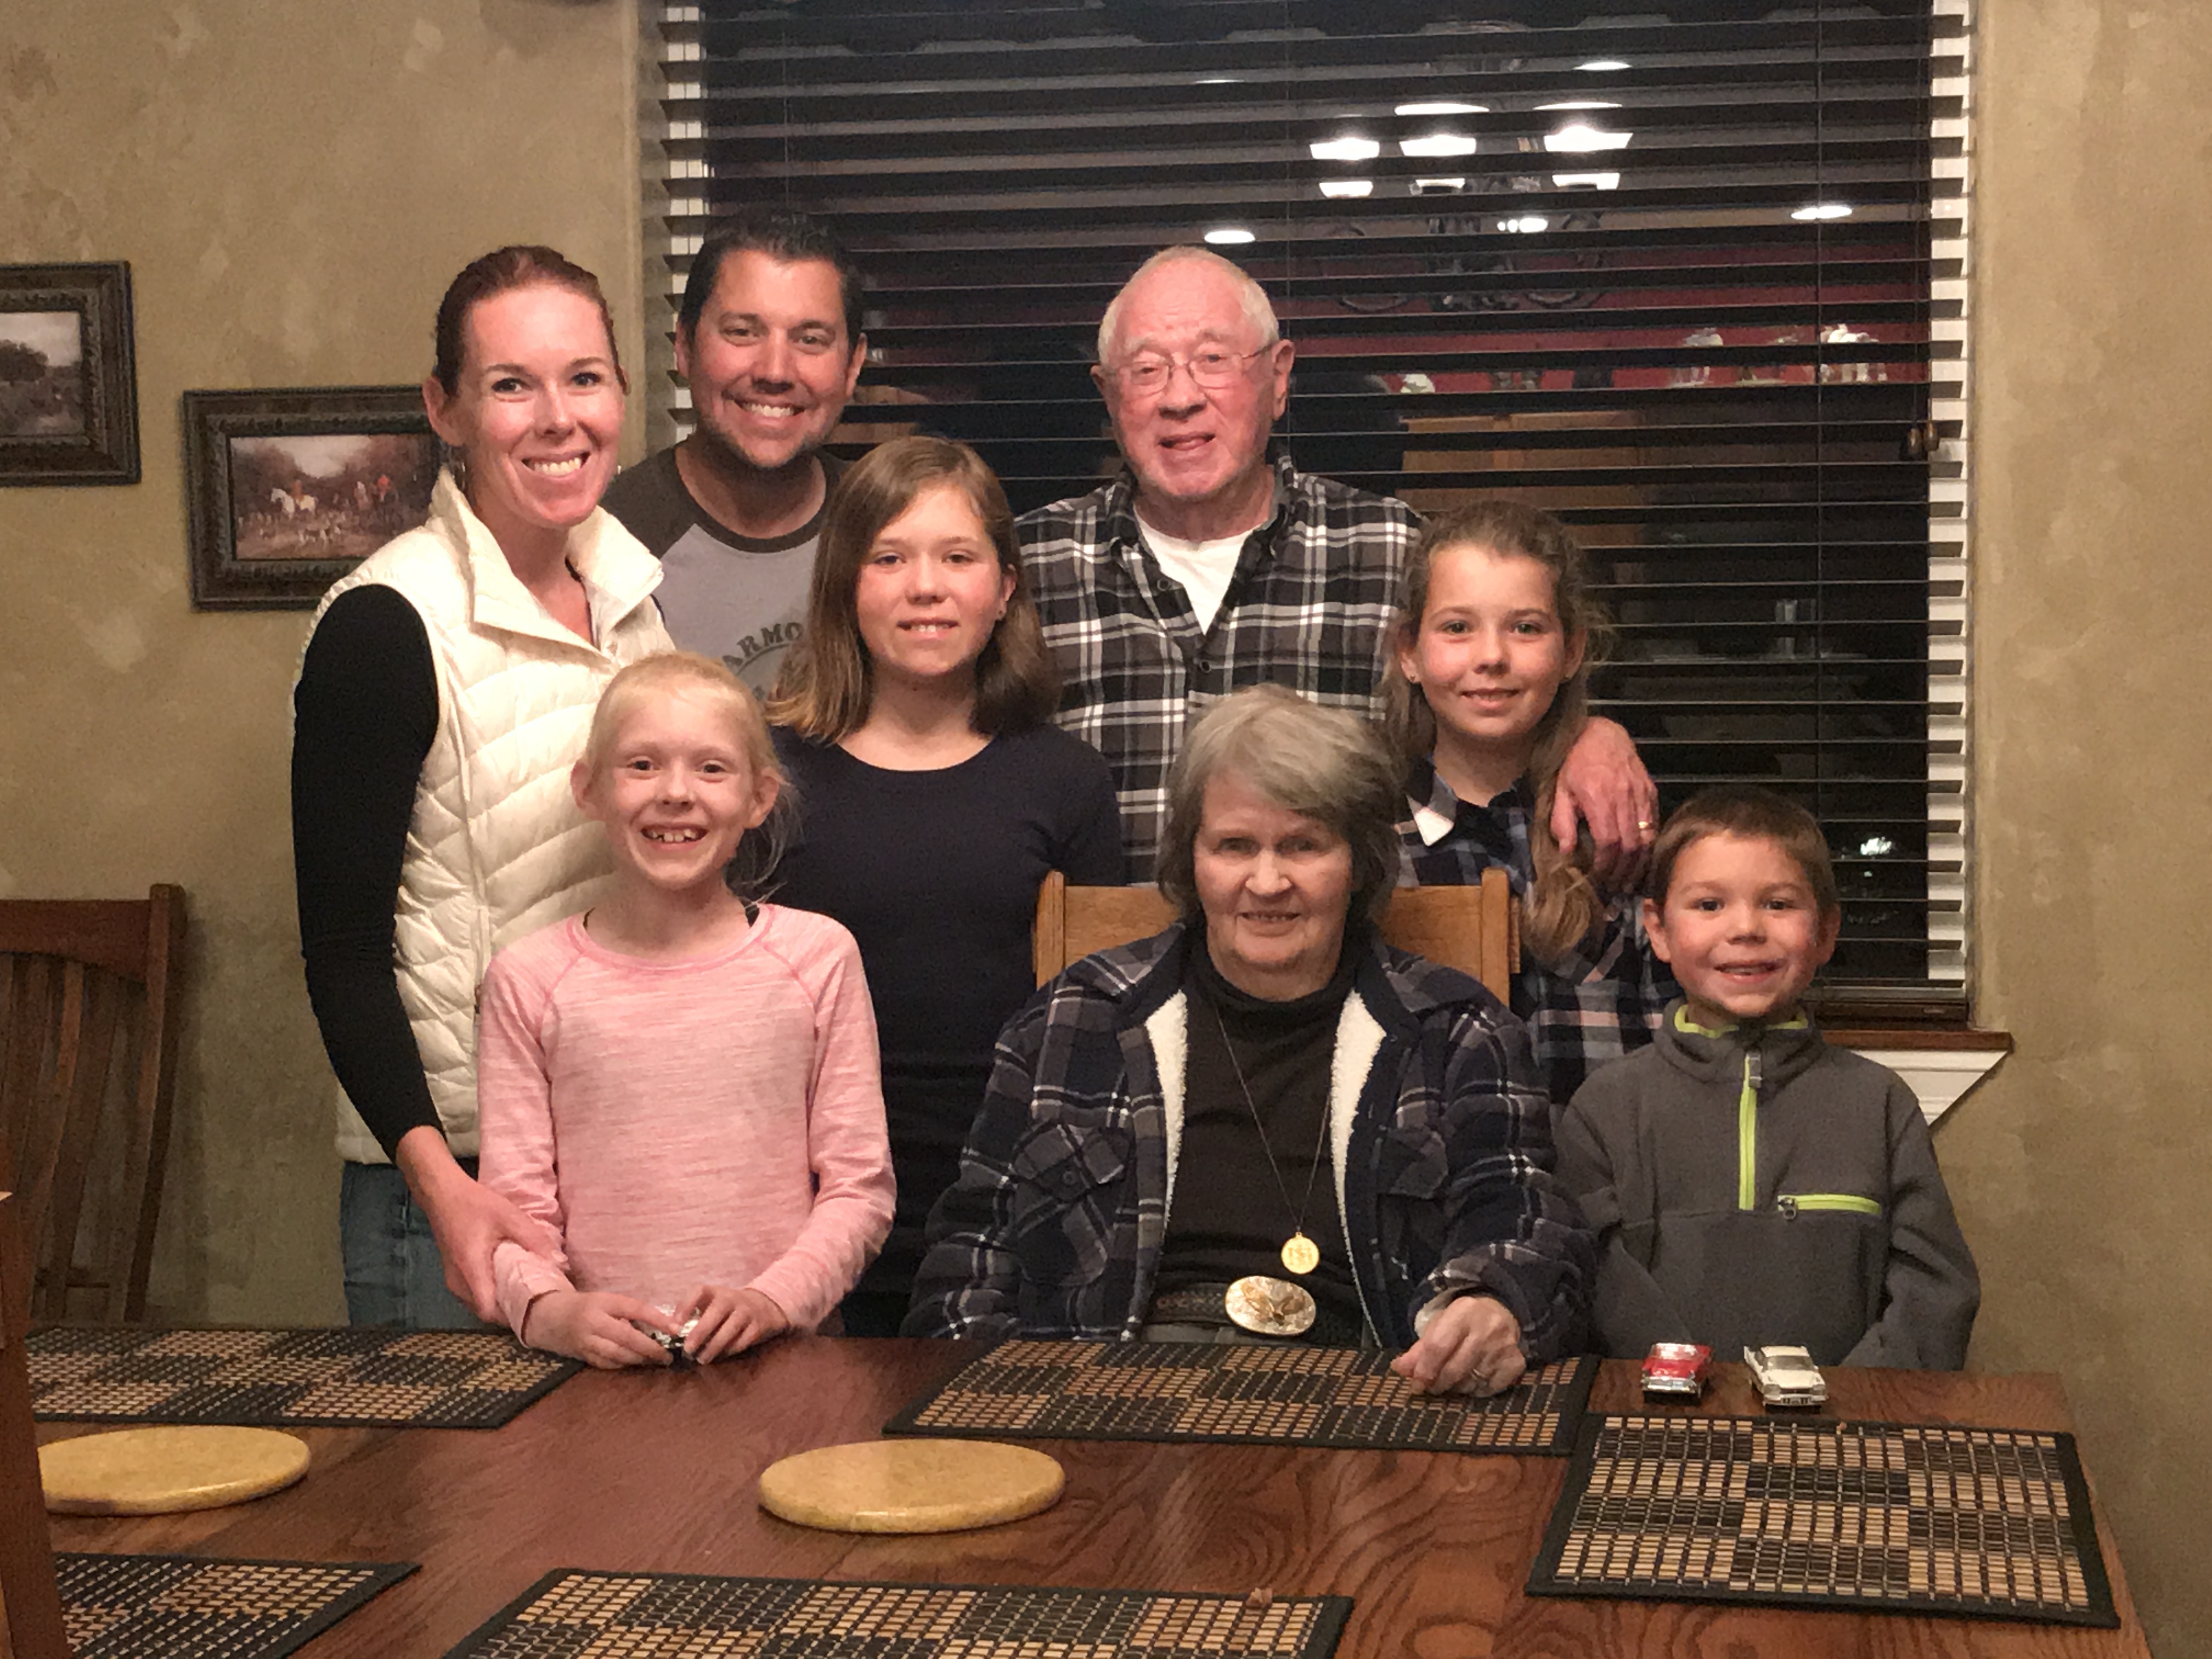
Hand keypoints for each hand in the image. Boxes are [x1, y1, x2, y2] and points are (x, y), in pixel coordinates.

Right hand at [394, 1127, 557, 1321]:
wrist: (443, 1194)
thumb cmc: (475, 1204)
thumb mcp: (509, 1217)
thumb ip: (533, 1239)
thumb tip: (558, 1262)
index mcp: (471, 1270)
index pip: (489, 1310)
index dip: (511, 1316)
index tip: (535, 1311)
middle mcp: (458, 1282)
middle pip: (484, 1312)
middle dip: (510, 1312)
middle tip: (536, 1303)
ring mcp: (453, 1280)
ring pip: (477, 1305)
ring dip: (499, 1304)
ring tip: (525, 1295)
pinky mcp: (453, 1275)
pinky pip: (473, 1295)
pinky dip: (490, 1295)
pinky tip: (508, 1284)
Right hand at [522, 1290, 678, 1368]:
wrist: (550, 1318)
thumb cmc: (586, 1306)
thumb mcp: (607, 1300)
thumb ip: (628, 1311)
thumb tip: (660, 1325)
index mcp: (603, 1302)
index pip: (634, 1309)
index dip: (657, 1319)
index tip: (675, 1329)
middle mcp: (594, 1322)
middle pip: (627, 1337)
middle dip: (650, 1348)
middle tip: (668, 1355)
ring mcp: (587, 1341)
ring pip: (618, 1354)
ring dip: (640, 1359)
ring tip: (657, 1361)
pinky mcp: (584, 1356)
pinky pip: (608, 1363)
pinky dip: (625, 1364)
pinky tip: (637, 1364)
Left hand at [679, 1285, 789, 1362]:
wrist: (763, 1306)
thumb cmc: (727, 1309)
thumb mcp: (711, 1304)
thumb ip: (692, 1314)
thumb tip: (672, 1330)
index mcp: (715, 1291)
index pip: (699, 1291)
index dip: (685, 1306)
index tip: (675, 1325)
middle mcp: (731, 1298)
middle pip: (716, 1312)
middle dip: (700, 1332)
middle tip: (688, 1349)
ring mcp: (747, 1311)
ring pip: (730, 1329)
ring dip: (714, 1346)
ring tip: (701, 1359)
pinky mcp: (758, 1326)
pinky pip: (742, 1341)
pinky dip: (729, 1350)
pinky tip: (720, 1356)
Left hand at [1392, 1294, 1526, 1396]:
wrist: (1503, 1312)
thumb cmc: (1463, 1322)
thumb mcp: (1439, 1326)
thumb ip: (1418, 1349)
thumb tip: (1399, 1369)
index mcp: (1462, 1313)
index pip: (1437, 1346)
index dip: (1424, 1370)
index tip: (1416, 1385)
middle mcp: (1486, 1329)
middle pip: (1454, 1369)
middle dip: (1438, 1383)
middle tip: (1431, 1387)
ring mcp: (1503, 1347)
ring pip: (1471, 1382)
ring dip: (1456, 1388)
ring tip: (1451, 1382)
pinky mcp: (1515, 1363)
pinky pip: (1489, 1389)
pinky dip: (1476, 1391)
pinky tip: (1473, 1381)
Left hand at [1551, 717, 1657, 890]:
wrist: (1599, 733)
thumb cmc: (1574, 762)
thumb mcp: (1560, 790)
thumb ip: (1562, 822)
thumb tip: (1566, 852)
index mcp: (1599, 798)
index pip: (1608, 842)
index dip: (1606, 865)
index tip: (1599, 879)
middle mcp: (1624, 798)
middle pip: (1631, 845)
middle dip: (1624, 871)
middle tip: (1616, 889)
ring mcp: (1641, 794)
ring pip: (1646, 837)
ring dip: (1640, 864)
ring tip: (1631, 882)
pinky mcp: (1651, 791)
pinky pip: (1654, 824)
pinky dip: (1649, 845)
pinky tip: (1641, 859)